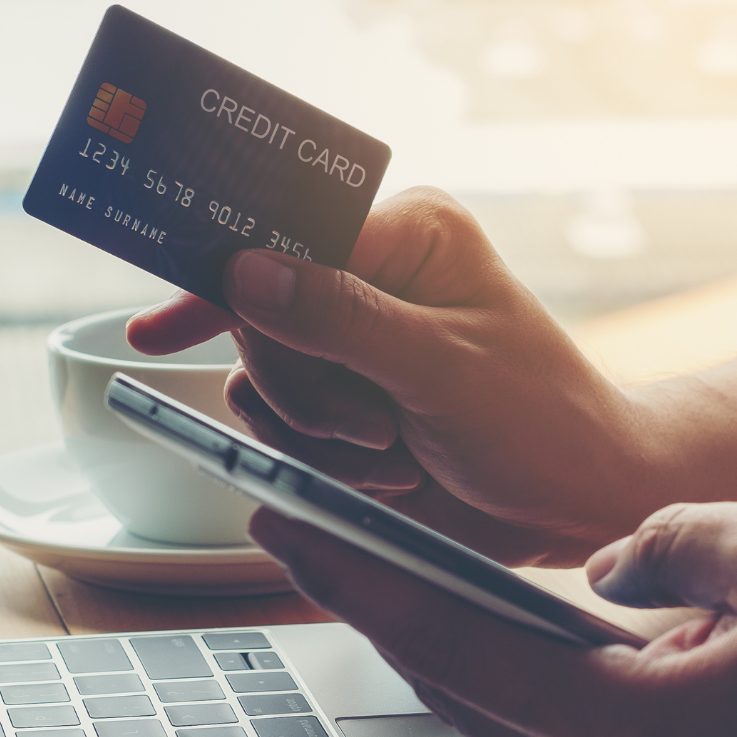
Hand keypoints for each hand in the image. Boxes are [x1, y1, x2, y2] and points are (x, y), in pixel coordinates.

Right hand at [127, 188, 642, 565]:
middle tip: (379, 427)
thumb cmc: (542, 422)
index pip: (282, 238)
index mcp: (407, 233)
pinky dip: (323, 463)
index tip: (163, 327)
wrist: (572, 503)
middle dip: (307, 391)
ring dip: (318, 435)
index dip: (225, 282)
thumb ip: (342, 319)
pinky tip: (385, 471)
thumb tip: (244, 272)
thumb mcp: (445, 369)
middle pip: (256, 320)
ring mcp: (350, 343)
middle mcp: (370, 276)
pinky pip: (277, 429)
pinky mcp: (341, 400)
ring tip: (395, 450)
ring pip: (258, 383)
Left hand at [249, 499, 736, 736]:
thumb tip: (602, 565)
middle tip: (318, 533)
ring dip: (458, 644)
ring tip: (403, 566)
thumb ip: (664, 539)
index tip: (280, 523)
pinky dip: (533, 677)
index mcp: (633, 730)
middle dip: (383, 608)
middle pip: (463, 691)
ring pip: (514, 719)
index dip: (354, 577)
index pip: (450, 641)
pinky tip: (527, 625)